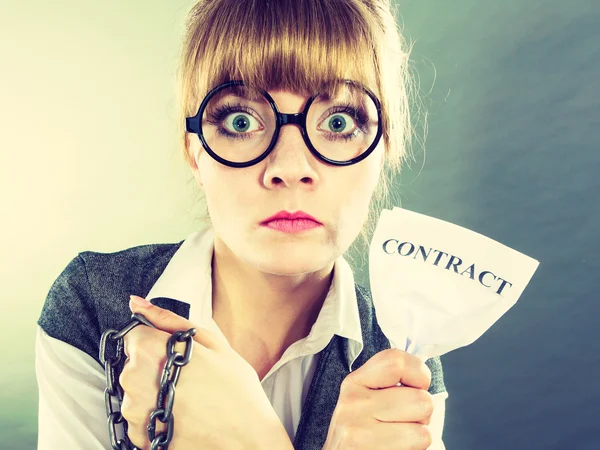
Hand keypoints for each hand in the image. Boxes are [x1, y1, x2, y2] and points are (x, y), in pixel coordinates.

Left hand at [119, 295, 292, 449]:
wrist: (247, 439)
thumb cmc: (236, 389)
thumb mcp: (212, 343)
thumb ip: (169, 320)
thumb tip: (136, 301)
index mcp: (150, 350)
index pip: (134, 335)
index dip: (156, 342)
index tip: (176, 354)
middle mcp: (134, 380)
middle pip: (132, 364)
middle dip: (154, 367)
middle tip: (188, 377)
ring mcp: (134, 412)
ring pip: (135, 391)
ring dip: (153, 392)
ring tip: (187, 399)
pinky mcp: (138, 437)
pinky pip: (139, 418)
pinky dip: (155, 416)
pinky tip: (181, 416)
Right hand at [322, 348, 433, 449]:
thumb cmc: (362, 435)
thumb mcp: (366, 402)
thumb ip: (389, 385)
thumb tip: (423, 379)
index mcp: (355, 383)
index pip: (396, 361)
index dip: (419, 374)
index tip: (417, 388)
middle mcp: (353, 404)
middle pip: (421, 400)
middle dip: (422, 416)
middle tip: (403, 425)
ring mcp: (358, 432)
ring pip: (423, 433)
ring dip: (418, 440)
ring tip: (398, 441)